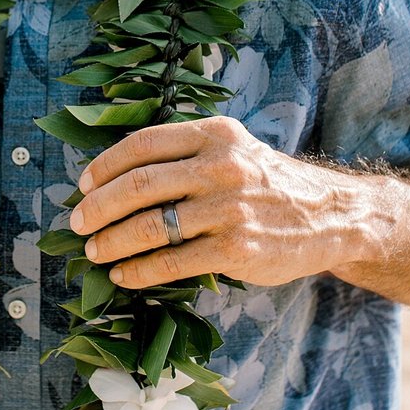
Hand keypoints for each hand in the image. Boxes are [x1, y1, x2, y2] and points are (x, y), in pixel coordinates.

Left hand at [68, 116, 370, 289]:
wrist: (332, 215)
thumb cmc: (268, 181)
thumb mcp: (233, 147)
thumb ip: (185, 152)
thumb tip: (116, 174)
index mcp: (214, 134)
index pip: (142, 144)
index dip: (105, 166)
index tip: (84, 184)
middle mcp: (220, 166)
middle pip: (138, 185)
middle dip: (97, 207)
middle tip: (77, 222)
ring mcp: (228, 208)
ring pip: (149, 226)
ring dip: (111, 242)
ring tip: (93, 251)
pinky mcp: (235, 248)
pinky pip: (171, 261)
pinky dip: (138, 271)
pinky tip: (123, 275)